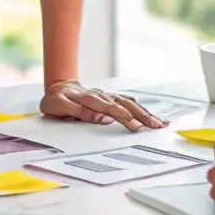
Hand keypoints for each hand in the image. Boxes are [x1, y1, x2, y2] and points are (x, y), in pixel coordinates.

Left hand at [39, 81, 167, 131]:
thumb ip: (76, 111)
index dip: (117, 113)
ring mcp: (107, 96)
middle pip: (122, 104)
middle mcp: (100, 95)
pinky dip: (141, 109)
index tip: (130, 121)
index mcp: (86, 97)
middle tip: (151, 126)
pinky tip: (152, 116)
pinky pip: (128, 102)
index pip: (105, 106)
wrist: (59, 87)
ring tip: (158, 123)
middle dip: (138, 115)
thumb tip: (100, 118)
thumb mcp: (56, 106)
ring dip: (144, 113)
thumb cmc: (56, 100)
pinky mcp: (112, 98)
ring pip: (128, 103)